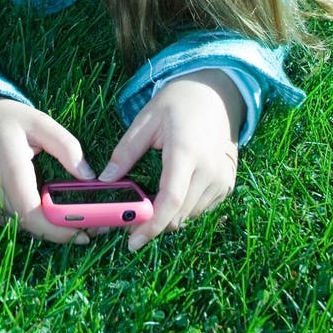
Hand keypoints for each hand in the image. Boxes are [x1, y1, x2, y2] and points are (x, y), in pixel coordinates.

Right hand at [0, 93, 95, 243]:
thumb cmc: (2, 117)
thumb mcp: (39, 122)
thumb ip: (66, 147)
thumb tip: (89, 176)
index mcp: (10, 173)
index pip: (34, 216)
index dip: (59, 231)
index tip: (86, 233)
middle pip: (33, 227)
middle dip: (64, 232)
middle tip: (95, 226)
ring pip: (24, 227)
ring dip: (52, 229)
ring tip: (82, 219)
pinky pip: (15, 219)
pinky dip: (37, 221)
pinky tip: (56, 211)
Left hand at [99, 69, 245, 250]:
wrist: (216, 92)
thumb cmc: (178, 101)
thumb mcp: (146, 119)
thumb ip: (125, 151)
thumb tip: (104, 180)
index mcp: (185, 152)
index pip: (169, 201)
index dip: (150, 225)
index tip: (131, 241)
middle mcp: (208, 170)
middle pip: (179, 215)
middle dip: (153, 224)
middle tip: (131, 221)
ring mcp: (222, 179)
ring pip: (191, 216)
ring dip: (169, 218)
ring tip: (149, 205)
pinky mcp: (228, 183)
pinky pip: (203, 209)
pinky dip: (184, 209)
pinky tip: (171, 194)